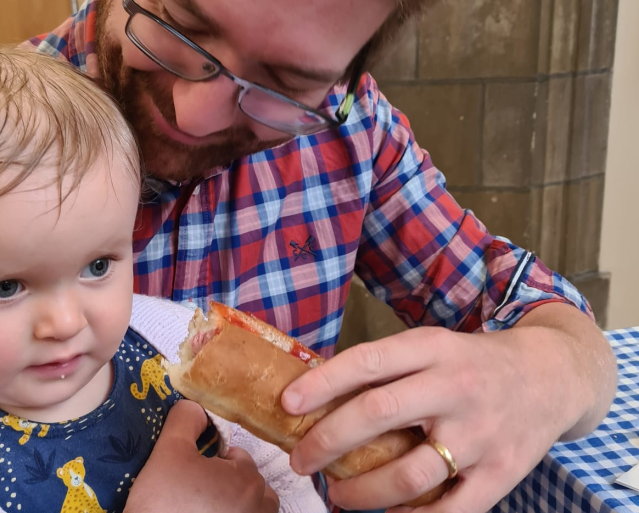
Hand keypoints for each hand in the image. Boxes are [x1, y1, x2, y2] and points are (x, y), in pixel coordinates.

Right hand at [125, 400, 279, 512]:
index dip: (214, 460)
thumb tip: (196, 407)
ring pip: (255, 510)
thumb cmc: (163, 501)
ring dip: (239, 506)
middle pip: (251, 485)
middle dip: (229, 483)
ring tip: (207, 506)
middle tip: (197, 490)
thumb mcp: (169, 449)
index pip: (238, 457)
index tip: (193, 471)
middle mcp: (259, 508)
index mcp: (248, 480)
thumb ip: (186, 419)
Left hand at [281, 319, 601, 512]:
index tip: (287, 403)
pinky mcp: (502, 472)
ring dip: (362, 491)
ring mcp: (481, 433)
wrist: (553, 376)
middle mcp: (457, 387)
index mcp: (434, 348)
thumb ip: (387, 367)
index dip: (324, 382)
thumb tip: (317, 394)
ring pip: (409, 473)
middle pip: (380, 413)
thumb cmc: (473, 363)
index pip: (370, 361)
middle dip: (328, 441)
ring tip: (335, 495)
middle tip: (300, 460)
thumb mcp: (433, 346)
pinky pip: (450, 510)